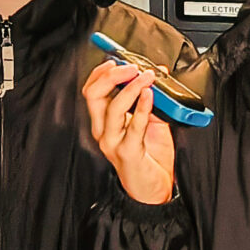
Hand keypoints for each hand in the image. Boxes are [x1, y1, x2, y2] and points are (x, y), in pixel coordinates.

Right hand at [83, 60, 177, 204]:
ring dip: (130, 88)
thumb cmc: (150, 157)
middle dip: (111, 75)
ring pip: (112, 107)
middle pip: (94, 95)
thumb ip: (152, 100)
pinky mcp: (127, 152)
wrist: (154, 190)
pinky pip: (134, 126)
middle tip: (131, 66)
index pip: (92, 90)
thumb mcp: (152, 122)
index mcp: (104, 121)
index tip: (118, 59)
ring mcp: (112, 142)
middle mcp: (103, 131)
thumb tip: (157, 74)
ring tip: (146, 77)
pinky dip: (143, 107)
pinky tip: (150, 95)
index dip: (102, 72)